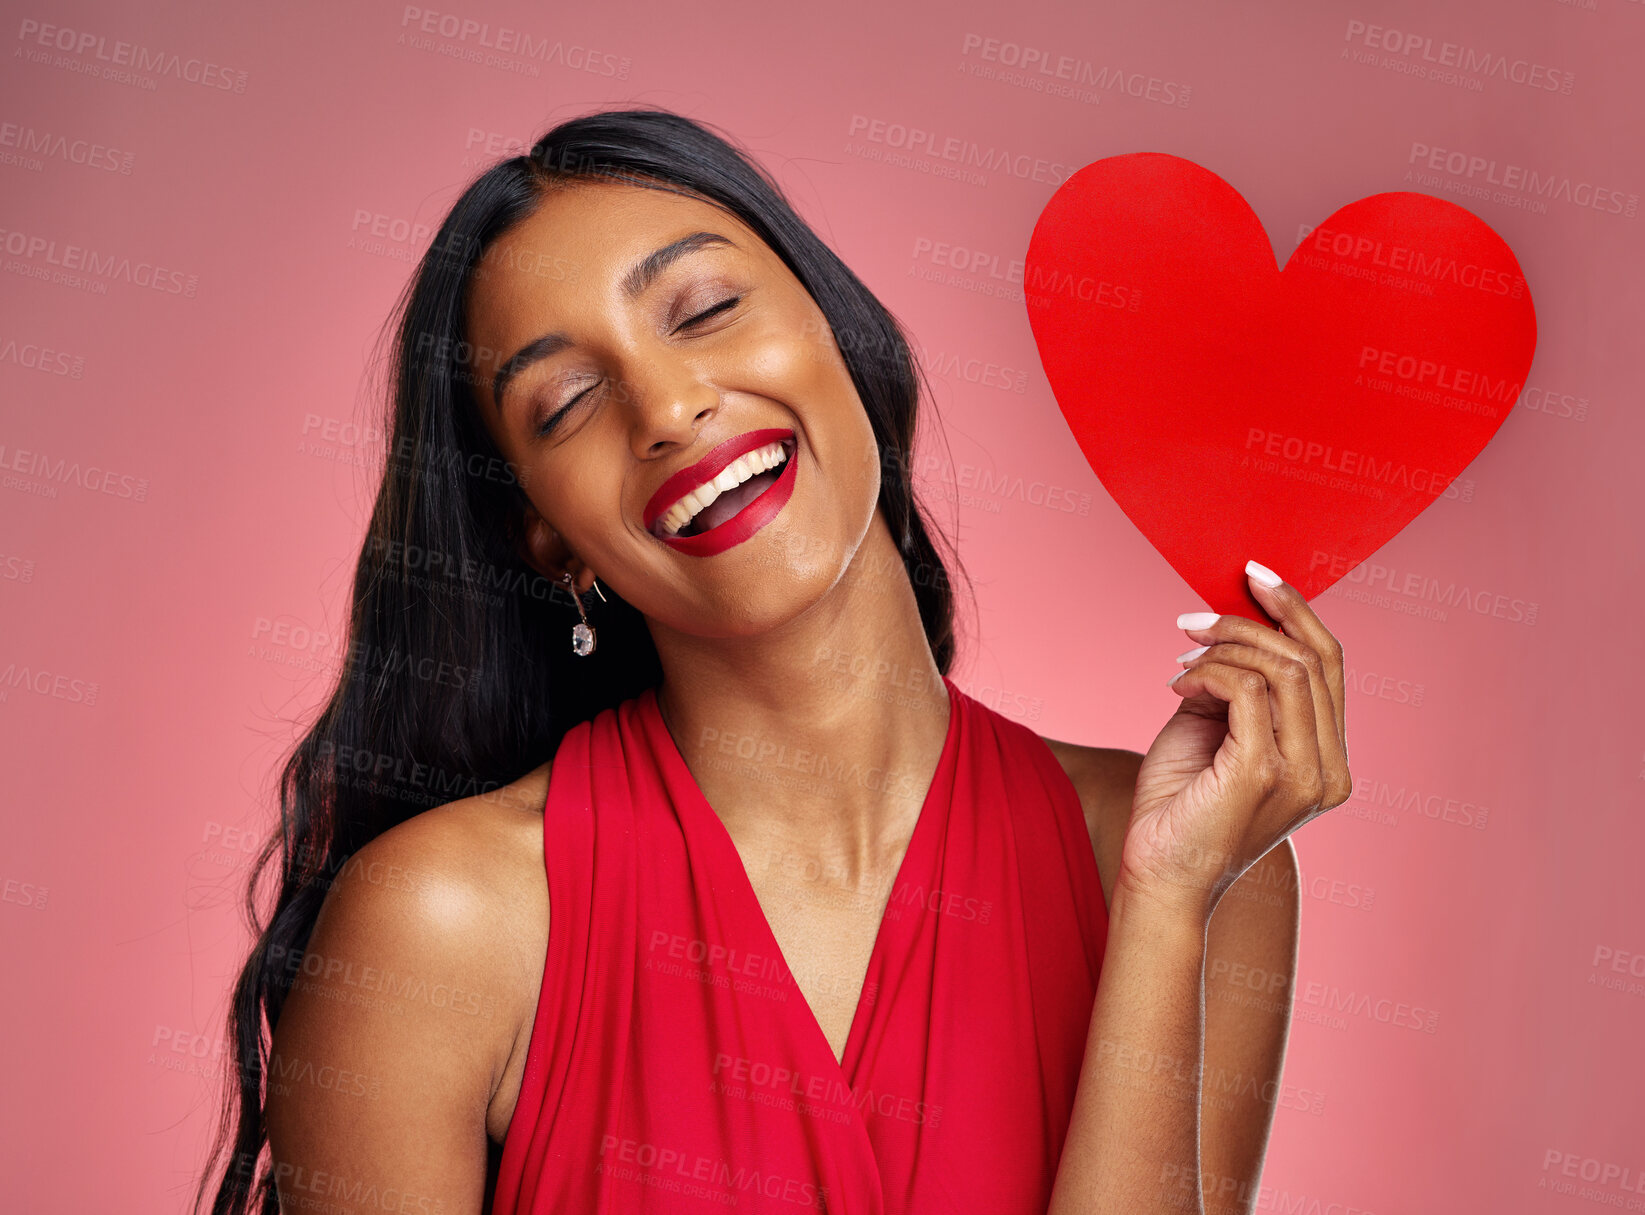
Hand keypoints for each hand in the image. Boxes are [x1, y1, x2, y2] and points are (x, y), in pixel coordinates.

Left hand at [1119, 560, 1352, 923]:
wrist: (1159, 876)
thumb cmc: (1181, 807)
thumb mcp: (1217, 731)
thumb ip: (1239, 685)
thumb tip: (1233, 624)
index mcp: (1328, 761)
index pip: (1330, 666)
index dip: (1297, 611)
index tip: (1254, 576)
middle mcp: (1330, 770)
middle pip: (1314, 658)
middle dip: (1254, 620)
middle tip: (1194, 618)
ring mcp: (1304, 774)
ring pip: (1284, 668)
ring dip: (1223, 648)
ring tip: (1180, 661)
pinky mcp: (1263, 773)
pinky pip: (1247, 689)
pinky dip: (1209, 674)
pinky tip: (1177, 687)